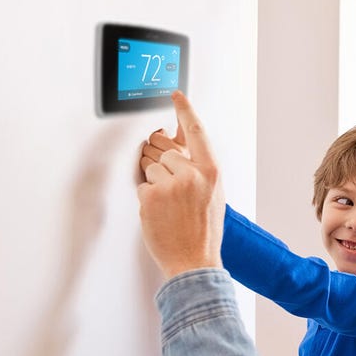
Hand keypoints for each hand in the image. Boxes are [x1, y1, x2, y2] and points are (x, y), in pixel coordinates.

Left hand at [136, 91, 224, 278]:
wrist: (194, 260)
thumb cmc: (204, 231)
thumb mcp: (214, 195)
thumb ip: (201, 170)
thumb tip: (185, 149)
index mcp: (212, 172)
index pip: (197, 132)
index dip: (185, 110)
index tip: (176, 94)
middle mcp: (193, 174)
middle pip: (166, 153)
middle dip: (165, 169)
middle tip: (175, 194)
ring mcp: (171, 184)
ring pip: (150, 167)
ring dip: (154, 183)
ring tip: (169, 206)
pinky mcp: (151, 196)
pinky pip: (141, 184)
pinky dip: (146, 198)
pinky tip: (160, 213)